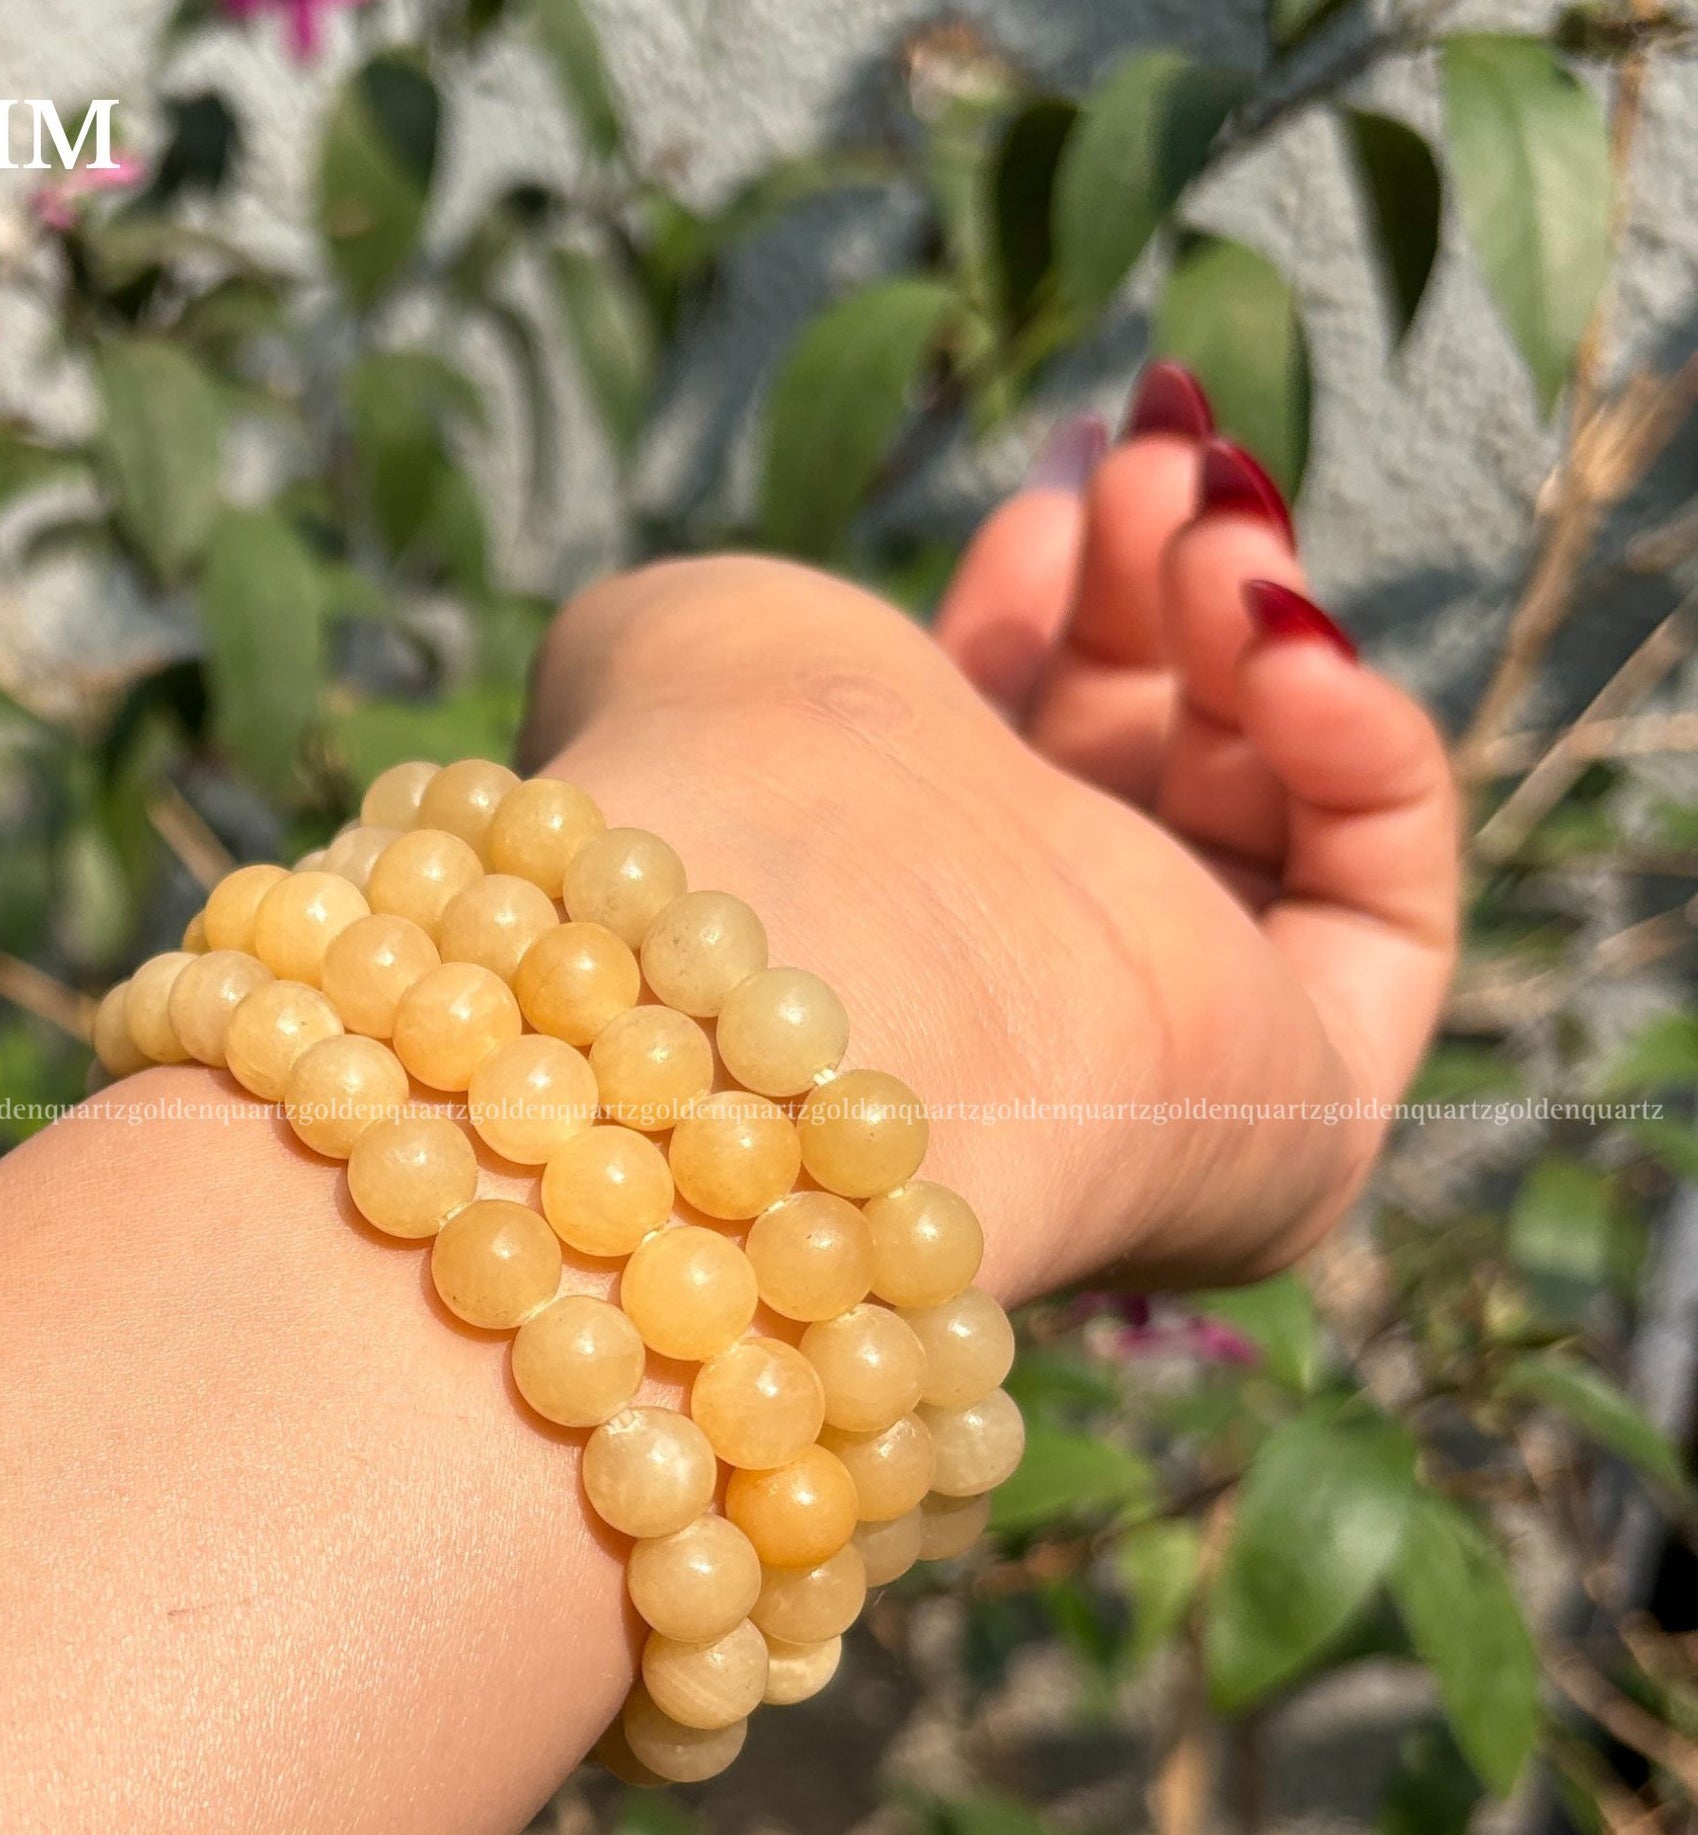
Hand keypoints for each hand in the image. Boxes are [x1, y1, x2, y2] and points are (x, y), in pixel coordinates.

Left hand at [526, 363, 1458, 1296]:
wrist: (774, 977)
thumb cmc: (714, 801)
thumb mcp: (709, 645)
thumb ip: (771, 623)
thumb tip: (853, 631)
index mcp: (882, 909)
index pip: (1004, 760)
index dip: (1044, 610)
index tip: (1045, 498)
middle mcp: (1019, 990)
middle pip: (1148, 768)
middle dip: (1159, 589)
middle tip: (1153, 465)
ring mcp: (1163, 1056)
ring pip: (1272, 812)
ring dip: (1256, 630)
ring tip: (1207, 519)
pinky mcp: (1295, 1110)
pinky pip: (1383, 903)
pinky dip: (1362, 743)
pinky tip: (1277, 643)